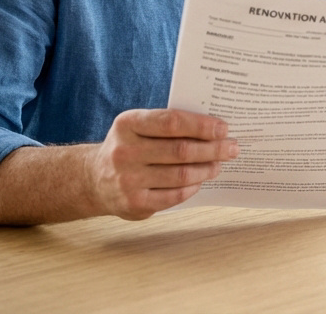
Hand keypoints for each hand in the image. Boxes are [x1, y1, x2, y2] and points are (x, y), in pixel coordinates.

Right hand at [86, 108, 239, 219]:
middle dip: (213, 149)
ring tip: (219, 164)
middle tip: (232, 148)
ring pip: (181, 175)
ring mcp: (128, 180)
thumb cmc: (128, 147)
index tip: (223, 128)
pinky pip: (174, 195)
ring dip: (207, 169)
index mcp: (127, 124)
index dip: (201, 125)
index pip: (172, 122)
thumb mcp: (137, 127)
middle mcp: (125, 151)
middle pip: (181, 150)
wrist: (93, 180)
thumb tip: (212, 129)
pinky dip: (193, 187)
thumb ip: (167, 125)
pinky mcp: (135, 203)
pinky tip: (200, 180)